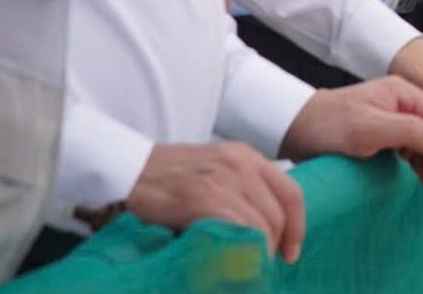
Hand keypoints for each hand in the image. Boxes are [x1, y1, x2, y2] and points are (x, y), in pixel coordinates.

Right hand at [126, 142, 304, 262]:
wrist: (125, 170)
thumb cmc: (164, 177)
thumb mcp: (212, 170)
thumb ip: (238, 188)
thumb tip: (260, 226)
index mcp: (246, 155)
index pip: (291, 191)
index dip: (297, 225)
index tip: (291, 250)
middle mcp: (241, 163)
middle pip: (280, 211)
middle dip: (280, 243)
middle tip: (269, 264)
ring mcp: (224, 180)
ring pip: (263, 224)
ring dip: (262, 251)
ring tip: (251, 267)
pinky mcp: (204, 198)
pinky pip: (240, 229)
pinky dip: (244, 250)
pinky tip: (236, 262)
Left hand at [281, 78, 422, 187]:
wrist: (294, 130)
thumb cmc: (328, 125)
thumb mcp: (369, 129)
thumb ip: (408, 131)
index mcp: (402, 92)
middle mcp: (401, 102)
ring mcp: (391, 117)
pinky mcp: (381, 133)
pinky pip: (408, 146)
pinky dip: (416, 161)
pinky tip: (417, 174)